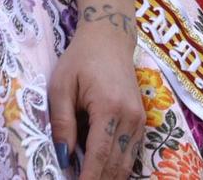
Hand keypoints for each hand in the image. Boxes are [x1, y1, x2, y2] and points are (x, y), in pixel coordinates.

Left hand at [47, 19, 143, 179]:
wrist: (110, 37)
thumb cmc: (81, 59)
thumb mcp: (61, 86)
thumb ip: (62, 122)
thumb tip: (62, 157)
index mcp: (109, 108)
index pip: (99, 154)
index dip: (88, 177)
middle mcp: (130, 118)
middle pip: (116, 165)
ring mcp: (140, 121)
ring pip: (126, 164)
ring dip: (108, 177)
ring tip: (87, 179)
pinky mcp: (141, 123)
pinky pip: (130, 154)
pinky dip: (116, 168)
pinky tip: (101, 172)